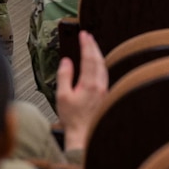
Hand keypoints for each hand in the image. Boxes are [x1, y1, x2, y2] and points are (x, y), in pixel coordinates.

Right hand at [55, 31, 106, 153]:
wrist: (84, 134)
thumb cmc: (72, 118)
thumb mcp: (62, 95)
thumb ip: (65, 76)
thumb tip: (67, 61)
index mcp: (90, 84)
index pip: (89, 58)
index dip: (86, 45)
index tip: (84, 35)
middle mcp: (100, 86)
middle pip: (99, 60)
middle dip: (93, 46)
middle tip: (88, 36)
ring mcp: (105, 90)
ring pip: (103, 67)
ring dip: (97, 54)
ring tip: (91, 46)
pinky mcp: (106, 95)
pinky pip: (104, 74)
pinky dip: (99, 65)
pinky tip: (96, 65)